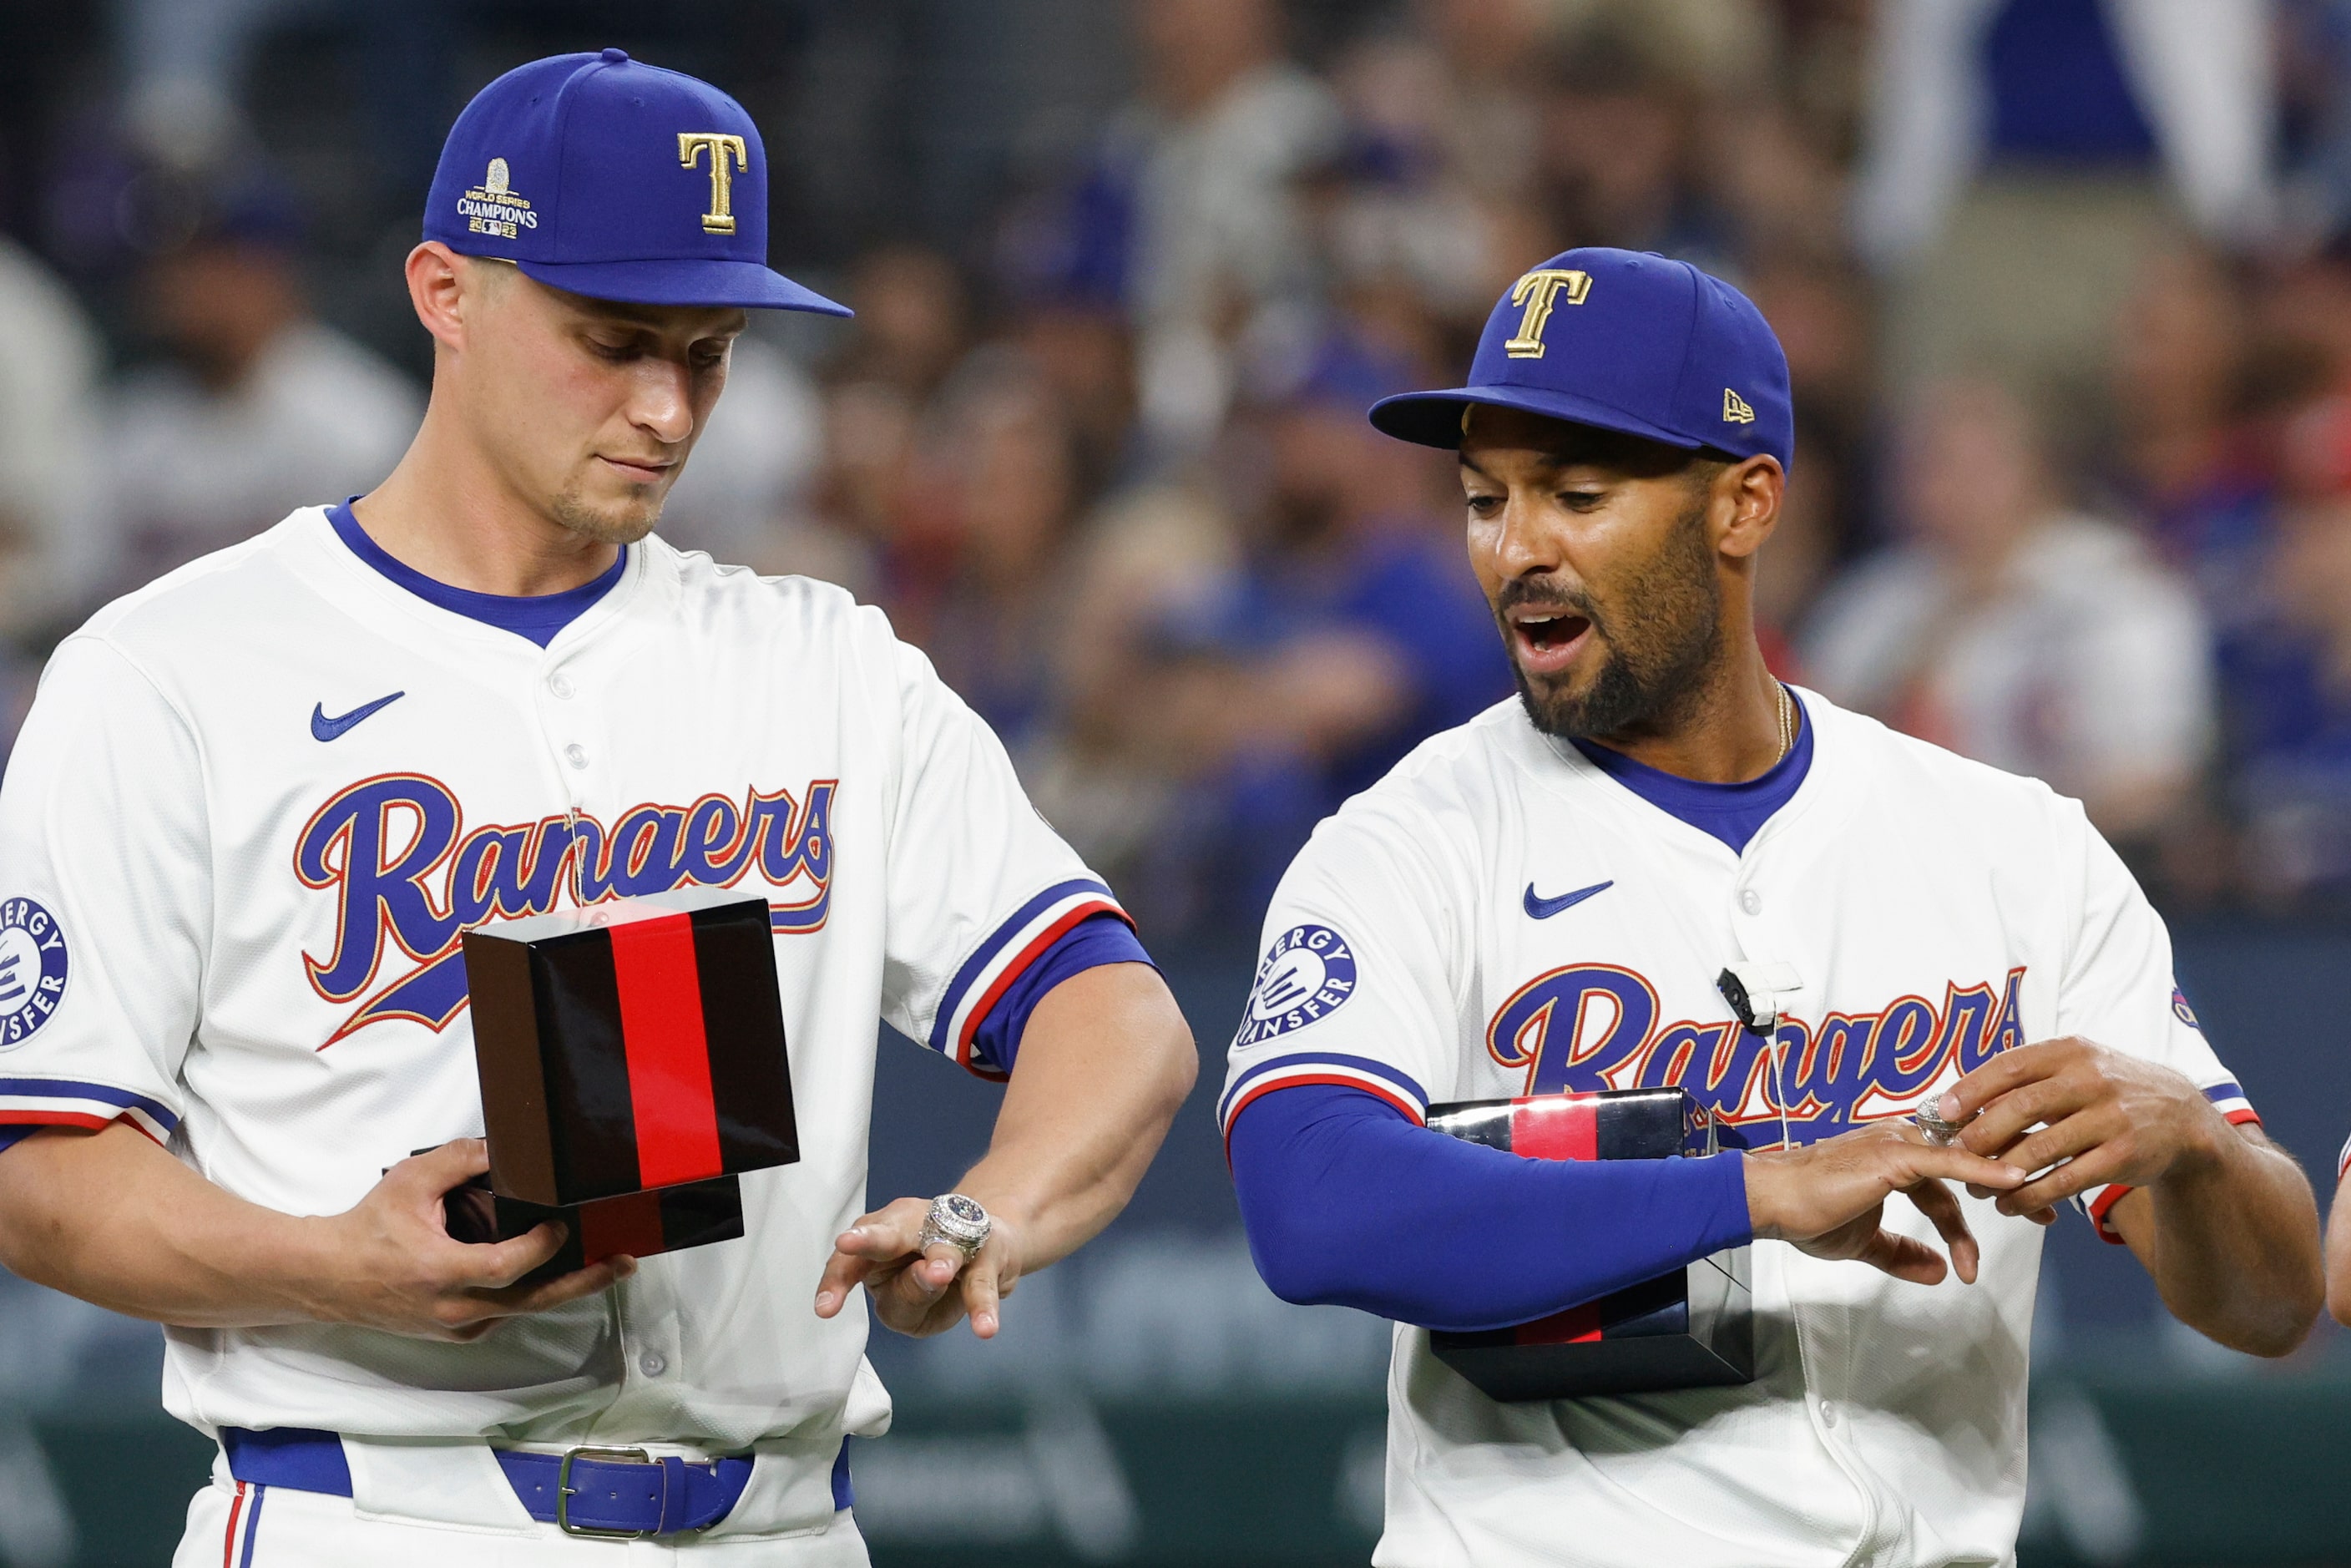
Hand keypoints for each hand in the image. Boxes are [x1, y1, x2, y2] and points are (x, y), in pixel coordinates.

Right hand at [305, 1140, 631, 1340]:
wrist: (328, 1277)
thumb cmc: (368, 1228)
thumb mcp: (411, 1181)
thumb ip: (459, 1159)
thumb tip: (505, 1147)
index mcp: (439, 1272)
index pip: (504, 1266)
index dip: (540, 1248)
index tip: (562, 1226)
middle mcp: (452, 1309)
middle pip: (530, 1301)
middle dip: (581, 1283)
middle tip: (621, 1263)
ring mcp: (456, 1327)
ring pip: (521, 1310)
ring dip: (561, 1289)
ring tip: (603, 1265)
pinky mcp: (456, 1333)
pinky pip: (505, 1314)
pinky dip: (531, 1294)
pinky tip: (556, 1274)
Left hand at [813, 1195, 1023, 1339]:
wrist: (993, 1240)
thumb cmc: (933, 1269)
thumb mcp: (909, 1297)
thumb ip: (907, 1297)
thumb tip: (925, 1279)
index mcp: (881, 1241)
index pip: (851, 1263)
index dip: (836, 1280)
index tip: (825, 1309)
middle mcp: (912, 1227)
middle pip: (888, 1236)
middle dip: (869, 1241)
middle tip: (848, 1243)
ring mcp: (953, 1235)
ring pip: (940, 1250)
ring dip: (938, 1260)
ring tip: (938, 1274)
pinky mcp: (990, 1249)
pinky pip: (982, 1281)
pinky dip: (983, 1303)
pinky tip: (985, 1327)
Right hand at [1744, 1121, 2024, 1284]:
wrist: (1770, 1201)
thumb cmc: (1805, 1213)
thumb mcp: (1864, 1241)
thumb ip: (1901, 1253)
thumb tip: (1937, 1272)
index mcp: (1894, 1155)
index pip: (1950, 1180)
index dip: (1978, 1208)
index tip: (2013, 1225)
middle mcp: (1899, 1140)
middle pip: (1968, 1159)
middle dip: (2010, 1184)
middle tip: (2047, 1212)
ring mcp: (1896, 1144)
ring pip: (1965, 1157)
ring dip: (2006, 1180)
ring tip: (2041, 1206)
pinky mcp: (1892, 1156)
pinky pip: (1948, 1160)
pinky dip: (1983, 1168)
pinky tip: (2014, 1178)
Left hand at [1940, 1037, 2229, 1217]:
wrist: (2182, 1118)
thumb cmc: (2108, 1092)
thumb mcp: (2075, 1069)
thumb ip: (2027, 1081)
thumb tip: (1961, 1103)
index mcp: (2070, 1052)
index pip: (2011, 1066)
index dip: (1972, 1089)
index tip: (1943, 1112)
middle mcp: (2091, 1080)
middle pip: (2022, 1107)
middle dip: (1980, 1135)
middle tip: (1953, 1155)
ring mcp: (2110, 1118)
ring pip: (2042, 1149)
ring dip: (2001, 1173)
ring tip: (1976, 1187)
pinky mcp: (2123, 1156)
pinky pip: (2067, 1180)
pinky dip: (2033, 1195)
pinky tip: (2011, 1204)